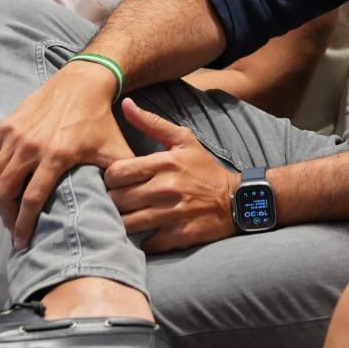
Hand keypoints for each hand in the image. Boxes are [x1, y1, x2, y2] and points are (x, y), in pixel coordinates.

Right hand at [0, 61, 133, 248]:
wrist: (82, 83)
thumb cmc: (100, 119)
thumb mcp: (115, 149)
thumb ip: (123, 177)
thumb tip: (130, 208)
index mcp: (57, 155)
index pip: (31, 200)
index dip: (24, 225)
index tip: (22, 242)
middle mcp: (31, 145)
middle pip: (4, 191)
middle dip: (6, 216)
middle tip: (13, 228)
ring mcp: (16, 134)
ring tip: (7, 210)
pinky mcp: (7, 125)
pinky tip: (1, 185)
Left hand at [103, 98, 237, 252]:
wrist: (237, 200)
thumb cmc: (204, 168)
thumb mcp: (183, 140)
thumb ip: (151, 122)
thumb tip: (125, 104)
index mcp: (164, 163)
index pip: (116, 172)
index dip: (111, 178)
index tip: (119, 181)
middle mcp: (166, 188)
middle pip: (117, 200)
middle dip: (115, 200)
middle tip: (122, 199)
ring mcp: (172, 214)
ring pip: (127, 224)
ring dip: (125, 221)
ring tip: (131, 216)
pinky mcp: (179, 236)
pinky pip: (145, 243)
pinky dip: (144, 240)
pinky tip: (149, 231)